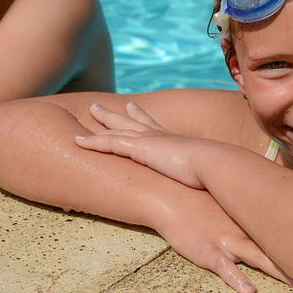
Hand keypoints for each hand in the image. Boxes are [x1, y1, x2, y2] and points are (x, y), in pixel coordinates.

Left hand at [75, 102, 205, 188]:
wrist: (214, 163)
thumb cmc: (214, 172)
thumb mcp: (205, 171)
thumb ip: (201, 174)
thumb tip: (209, 186)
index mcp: (172, 139)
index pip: (151, 124)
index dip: (139, 115)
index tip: (130, 105)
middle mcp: (157, 135)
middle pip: (128, 121)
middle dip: (113, 114)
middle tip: (98, 106)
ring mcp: (146, 141)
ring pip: (115, 129)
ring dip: (99, 122)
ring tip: (87, 112)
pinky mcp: (138, 149)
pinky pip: (108, 144)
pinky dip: (92, 142)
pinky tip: (77, 141)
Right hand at [156, 188, 292, 292]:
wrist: (169, 196)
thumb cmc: (198, 200)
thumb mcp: (226, 200)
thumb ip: (248, 209)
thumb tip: (270, 213)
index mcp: (248, 217)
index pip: (282, 229)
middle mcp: (243, 230)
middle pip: (276, 246)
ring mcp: (226, 241)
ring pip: (257, 258)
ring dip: (278, 270)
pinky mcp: (208, 253)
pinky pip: (225, 269)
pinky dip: (237, 279)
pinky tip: (248, 289)